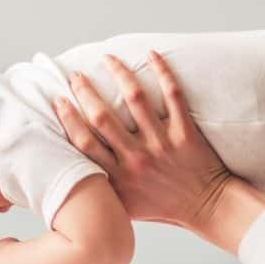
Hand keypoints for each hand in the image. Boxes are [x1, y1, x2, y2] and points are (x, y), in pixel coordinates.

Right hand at [53, 51, 238, 230]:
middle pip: (103, 117)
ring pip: (135, 99)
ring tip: (108, 58)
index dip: (68, 118)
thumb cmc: (163, 207)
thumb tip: (77, 167)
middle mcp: (136, 159)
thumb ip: (104, 187)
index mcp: (118, 178)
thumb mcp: (126, 206)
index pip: (85, 142)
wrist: (205, 208)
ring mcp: (161, 145)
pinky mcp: (184, 134)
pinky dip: (162, 72)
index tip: (58, 100)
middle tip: (76, 75)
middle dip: (85, 92)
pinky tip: (151, 55)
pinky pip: (173, 96)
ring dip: (118, 73)